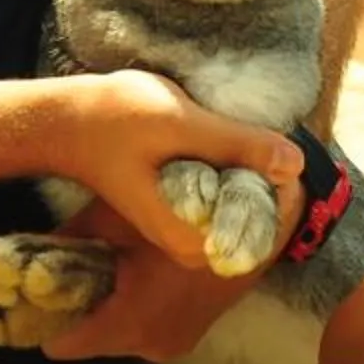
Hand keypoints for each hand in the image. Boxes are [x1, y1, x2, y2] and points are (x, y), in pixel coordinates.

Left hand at [41, 181, 302, 362]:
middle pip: (88, 342)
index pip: (67, 343)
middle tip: (46, 282)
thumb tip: (21, 252)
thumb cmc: (186, 207)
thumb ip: (69, 238)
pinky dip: (122, 312)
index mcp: (134, 318)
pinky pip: (137, 332)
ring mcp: (173, 343)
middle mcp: (153, 342)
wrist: (263, 219)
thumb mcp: (118, 215)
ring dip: (96, 314)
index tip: (19, 302)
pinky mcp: (185, 335)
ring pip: (112, 338)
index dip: (39, 320)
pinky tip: (112, 282)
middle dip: (68, 314)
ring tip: (77, 278)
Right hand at [52, 70, 301, 265]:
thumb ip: (235, 143)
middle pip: (254, 217)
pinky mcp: (183, 206)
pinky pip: (224, 193)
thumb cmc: (113, 121)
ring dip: (247, 169)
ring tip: (231, 134)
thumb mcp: (180, 124)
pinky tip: (214, 140)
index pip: (264, 226)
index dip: (279, 187)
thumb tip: (296, 162)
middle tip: (255, 135)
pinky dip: (229, 168)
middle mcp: (189, 244)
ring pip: (241, 203)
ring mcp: (186, 226)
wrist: (67, 120)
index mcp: (190, 239)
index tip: (275, 151)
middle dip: (265, 177)